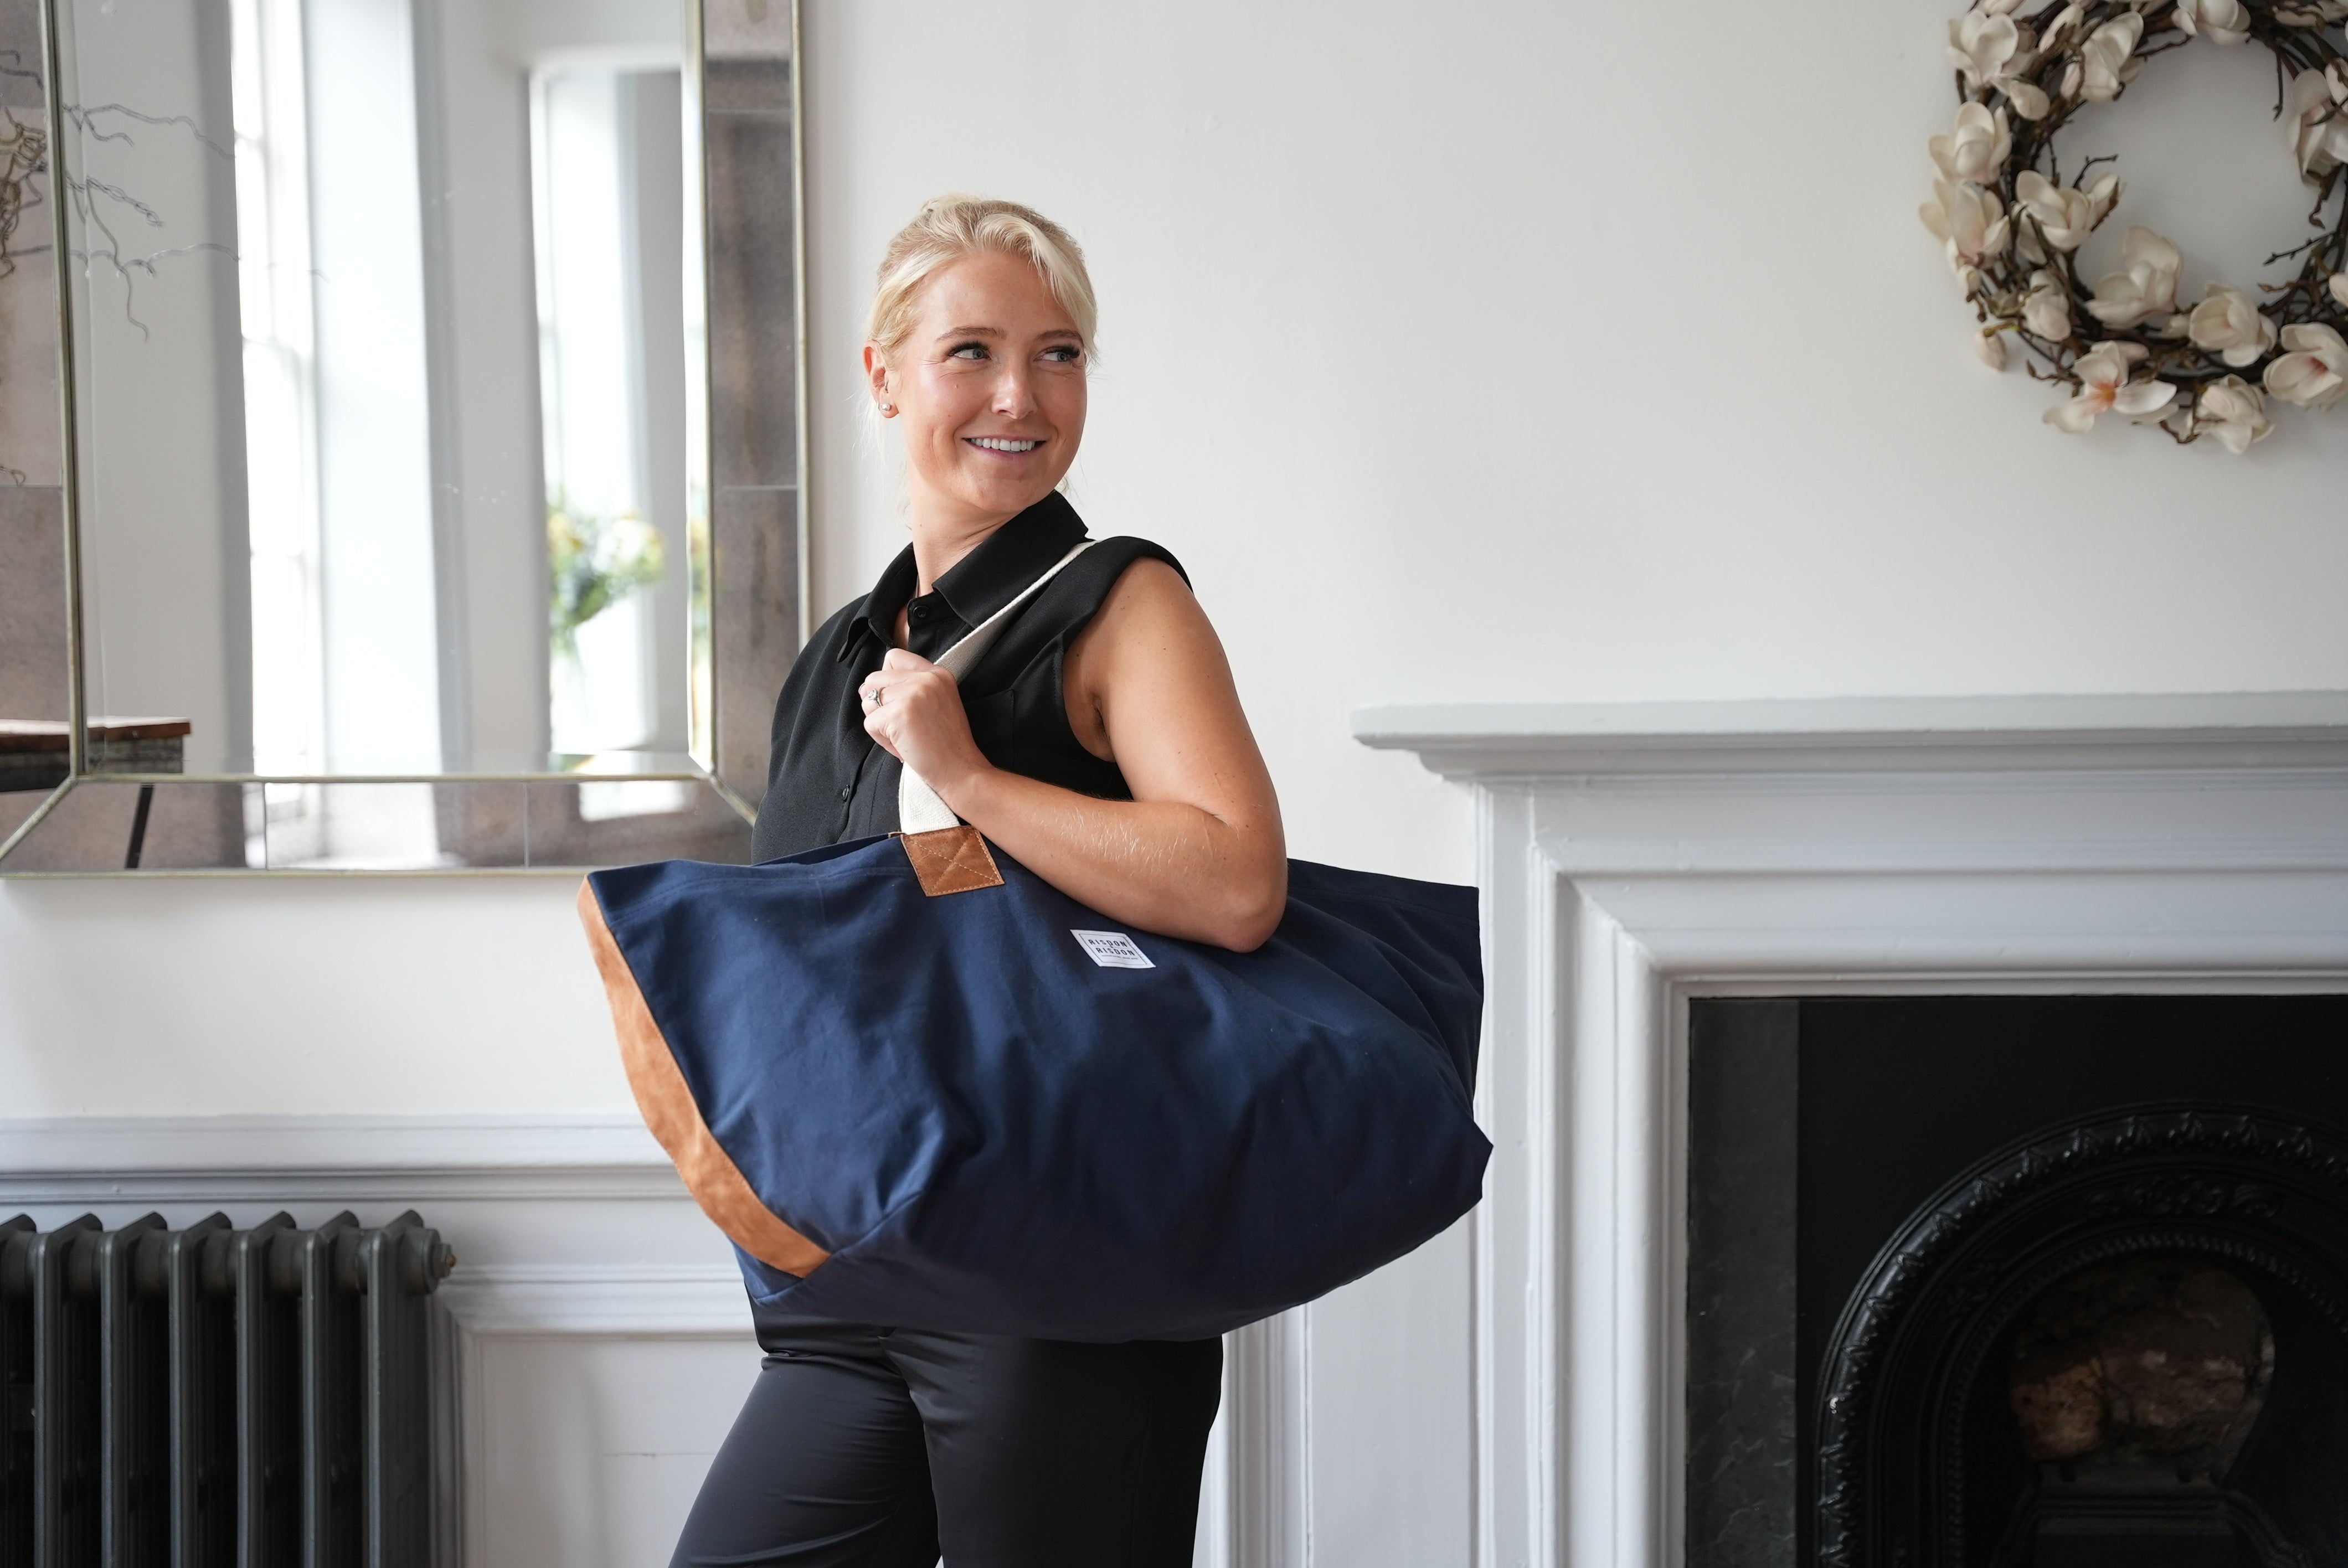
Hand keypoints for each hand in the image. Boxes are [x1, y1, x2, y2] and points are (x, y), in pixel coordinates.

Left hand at [859, 648, 987, 798]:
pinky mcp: (900, 714)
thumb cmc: (946, 745)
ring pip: (868, 701)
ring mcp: (913, 693)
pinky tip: (903, 746)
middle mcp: (926, 677)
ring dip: (880, 723)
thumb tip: (866, 688)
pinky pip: (869, 723)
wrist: (961, 771)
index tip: (899, 703)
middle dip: (879, 705)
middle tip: (903, 726)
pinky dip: (881, 740)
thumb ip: (910, 687)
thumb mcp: (937, 703)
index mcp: (937, 673)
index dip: (886, 680)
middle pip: (874, 679)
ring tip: (904, 736)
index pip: (893, 657)